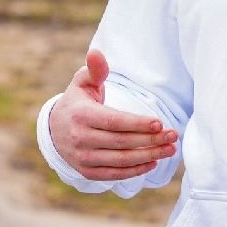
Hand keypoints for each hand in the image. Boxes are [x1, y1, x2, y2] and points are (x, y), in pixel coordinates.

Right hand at [48, 50, 178, 180]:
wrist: (53, 131)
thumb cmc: (77, 102)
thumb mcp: (82, 83)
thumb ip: (95, 70)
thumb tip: (96, 53)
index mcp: (81, 115)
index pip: (114, 121)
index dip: (138, 123)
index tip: (160, 123)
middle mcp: (80, 138)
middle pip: (122, 142)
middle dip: (151, 140)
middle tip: (173, 135)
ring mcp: (83, 157)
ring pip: (121, 160)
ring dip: (149, 156)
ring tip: (170, 150)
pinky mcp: (87, 172)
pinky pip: (115, 174)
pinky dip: (135, 170)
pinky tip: (153, 162)